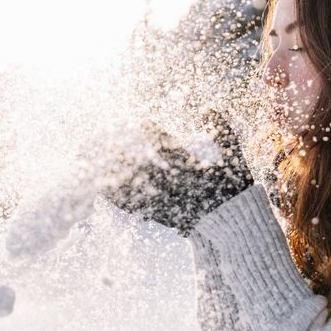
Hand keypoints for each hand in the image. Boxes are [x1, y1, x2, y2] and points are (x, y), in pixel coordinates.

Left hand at [102, 110, 253, 234]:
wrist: (231, 224)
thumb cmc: (232, 188)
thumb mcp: (233, 157)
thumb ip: (222, 130)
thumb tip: (210, 106)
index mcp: (191, 169)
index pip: (168, 147)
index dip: (154, 133)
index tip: (144, 122)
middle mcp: (174, 185)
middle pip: (142, 166)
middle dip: (123, 154)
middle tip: (107, 142)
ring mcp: (166, 202)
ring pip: (135, 187)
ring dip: (114, 176)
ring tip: (97, 166)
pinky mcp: (161, 216)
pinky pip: (136, 207)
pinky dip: (119, 199)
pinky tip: (104, 192)